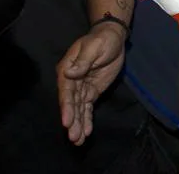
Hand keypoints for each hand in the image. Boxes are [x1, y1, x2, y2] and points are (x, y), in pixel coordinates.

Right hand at [57, 23, 125, 144]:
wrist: (112, 37)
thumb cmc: (102, 39)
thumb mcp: (94, 47)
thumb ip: (82, 61)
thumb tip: (69, 74)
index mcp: (67, 69)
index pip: (66, 91)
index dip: (66, 107)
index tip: (67, 122)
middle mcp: (71, 81)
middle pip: (71, 104)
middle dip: (72, 121)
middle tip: (73, 137)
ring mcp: (81, 88)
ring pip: (78, 109)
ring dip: (78, 124)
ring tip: (78, 141)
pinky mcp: (91, 91)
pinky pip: (87, 107)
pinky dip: (86, 119)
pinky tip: (86, 132)